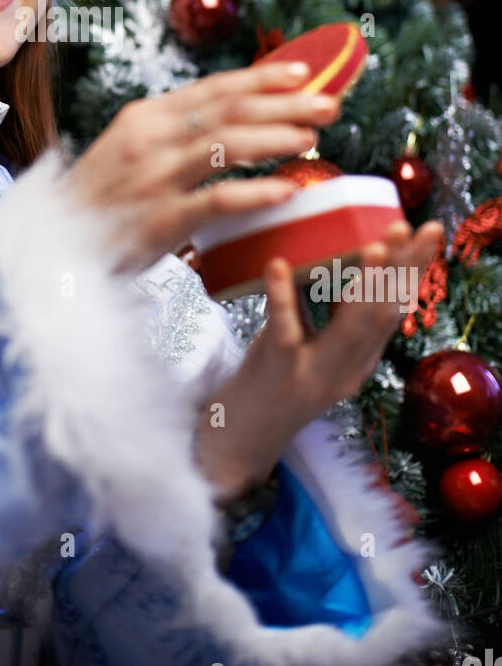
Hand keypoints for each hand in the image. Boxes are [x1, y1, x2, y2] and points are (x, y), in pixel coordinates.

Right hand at [60, 59, 341, 273]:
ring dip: (277, 137)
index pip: (215, 88)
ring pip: (228, 145)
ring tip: (314, 138)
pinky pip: (218, 200)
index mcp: (146, 117)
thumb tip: (234, 116)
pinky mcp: (160, 219)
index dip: (263, 78)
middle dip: (285, 104)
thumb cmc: (100, 201)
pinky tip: (287, 191)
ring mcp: (154, 177)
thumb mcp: (130, 150)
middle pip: (230, 110)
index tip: (305, 73)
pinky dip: (256, 192)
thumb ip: (175, 133)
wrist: (53, 245)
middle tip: (329, 104)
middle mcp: (150, 138)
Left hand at [194, 218, 444, 500]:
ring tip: (374, 245)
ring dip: (364, 283)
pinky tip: (279, 264)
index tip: (425, 233)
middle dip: (403, 268)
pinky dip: (282, 295)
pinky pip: (284, 329)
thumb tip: (333, 256)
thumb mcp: (314, 348)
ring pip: (349, 327)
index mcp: (359, 360)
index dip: (411, 270)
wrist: (240, 439)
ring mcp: (315, 371)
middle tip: (415, 227)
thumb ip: (328, 313)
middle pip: (382, 314)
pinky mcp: (278, 370)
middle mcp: (346, 369)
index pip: (393, 310)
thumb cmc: (275, 382)